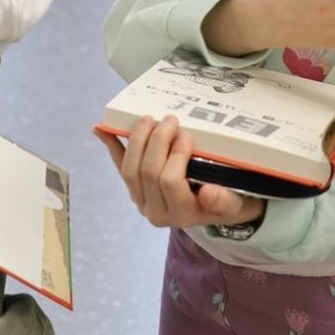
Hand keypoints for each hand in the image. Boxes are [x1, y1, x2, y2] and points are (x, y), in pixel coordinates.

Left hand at [97, 117, 265, 229]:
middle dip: (157, 141)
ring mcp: (142, 201)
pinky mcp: (133, 189)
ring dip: (136, 140)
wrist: (216, 210)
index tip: (187, 136)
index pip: (170, 183)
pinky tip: (100, 129)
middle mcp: (157, 212)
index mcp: (183, 215)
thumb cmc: (228, 202)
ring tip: (149, 119)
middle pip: (147, 172)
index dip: (176, 156)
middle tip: (171, 120)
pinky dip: (110, 145)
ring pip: (129, 169)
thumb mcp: (234, 204)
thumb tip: (209, 192)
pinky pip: (119, 166)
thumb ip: (224, 200)